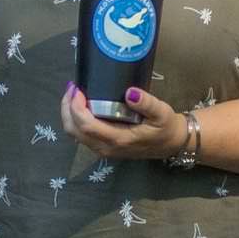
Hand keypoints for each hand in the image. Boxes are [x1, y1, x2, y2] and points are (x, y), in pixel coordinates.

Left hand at [61, 82, 186, 161]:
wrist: (171, 144)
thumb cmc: (165, 127)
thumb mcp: (161, 113)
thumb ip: (147, 103)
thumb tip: (130, 92)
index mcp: (117, 139)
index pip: (86, 125)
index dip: (76, 107)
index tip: (77, 88)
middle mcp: (106, 147)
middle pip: (73, 130)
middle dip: (67, 108)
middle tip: (72, 88)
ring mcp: (103, 149)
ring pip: (75, 134)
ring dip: (69, 114)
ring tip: (74, 94)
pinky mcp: (103, 147)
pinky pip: (81, 135)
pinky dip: (76, 119)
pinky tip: (82, 105)